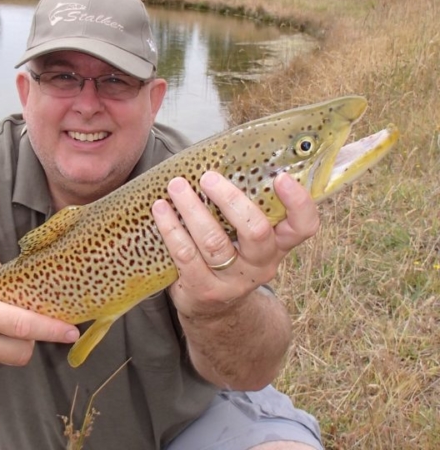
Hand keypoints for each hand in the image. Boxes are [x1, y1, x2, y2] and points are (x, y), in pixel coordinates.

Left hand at [151, 171, 319, 318]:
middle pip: (256, 231)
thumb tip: (227, 155)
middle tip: (208, 177)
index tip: (281, 177)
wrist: (215, 310)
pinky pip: (185, 255)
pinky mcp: (204, 290)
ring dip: (192, 209)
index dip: (299, 203)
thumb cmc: (231, 255)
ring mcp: (233, 281)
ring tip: (176, 186)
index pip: (304, 226)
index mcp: (278, 245)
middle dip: (230, 200)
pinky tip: (160, 210)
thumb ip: (248, 206)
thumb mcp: (248, 237)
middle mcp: (261, 264)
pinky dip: (171, 228)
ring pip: (214, 241)